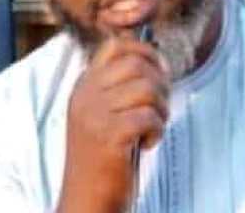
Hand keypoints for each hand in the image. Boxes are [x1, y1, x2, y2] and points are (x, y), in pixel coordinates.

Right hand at [57, 37, 170, 212]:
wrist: (87, 200)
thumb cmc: (104, 159)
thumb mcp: (103, 114)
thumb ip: (118, 86)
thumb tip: (152, 56)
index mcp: (84, 87)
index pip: (115, 46)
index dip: (145, 51)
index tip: (159, 71)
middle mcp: (85, 96)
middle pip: (136, 63)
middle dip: (160, 83)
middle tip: (160, 107)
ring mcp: (94, 114)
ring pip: (146, 88)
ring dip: (160, 109)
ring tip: (152, 127)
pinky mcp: (108, 135)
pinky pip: (148, 116)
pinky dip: (157, 130)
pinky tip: (147, 143)